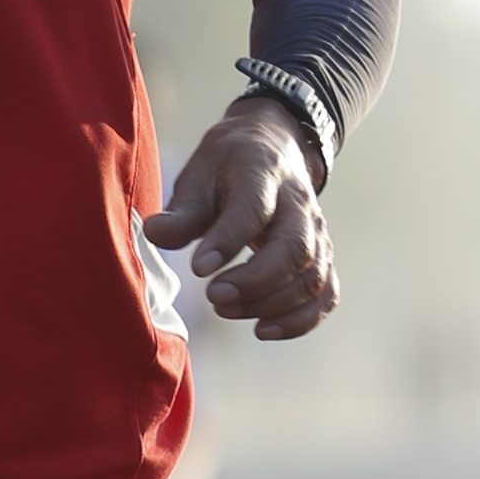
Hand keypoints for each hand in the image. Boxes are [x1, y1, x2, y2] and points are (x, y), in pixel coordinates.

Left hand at [145, 99, 336, 341]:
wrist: (275, 149)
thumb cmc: (228, 168)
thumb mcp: (199, 175)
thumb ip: (182, 211)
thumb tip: (154, 234)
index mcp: (263, 174)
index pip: (254, 209)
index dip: (228, 241)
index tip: (198, 269)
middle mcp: (299, 204)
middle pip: (294, 249)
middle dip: (254, 282)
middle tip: (214, 297)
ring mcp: (317, 232)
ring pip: (311, 277)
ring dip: (270, 304)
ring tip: (225, 310)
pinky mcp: (323, 256)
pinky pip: (326, 294)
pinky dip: (300, 320)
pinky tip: (263, 329)